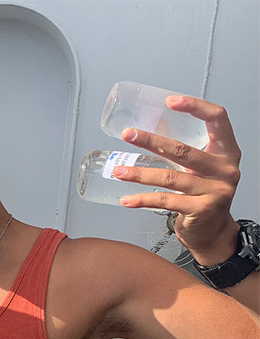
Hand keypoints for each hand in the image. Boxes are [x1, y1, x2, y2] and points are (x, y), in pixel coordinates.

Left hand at [113, 95, 240, 263]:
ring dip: (139, 174)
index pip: (218, 119)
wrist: (213, 231)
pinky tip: (126, 199)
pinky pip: (167, 201)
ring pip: (170, 178)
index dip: (196, 106)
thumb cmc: (203, 193)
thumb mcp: (198, 167)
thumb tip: (147, 125)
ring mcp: (216, 190)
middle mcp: (225, 169)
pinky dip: (143, 200)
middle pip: (183, 150)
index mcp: (227, 151)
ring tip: (118, 172)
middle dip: (151, 141)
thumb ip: (180, 148)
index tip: (170, 101)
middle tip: (128, 135)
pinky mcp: (203, 209)